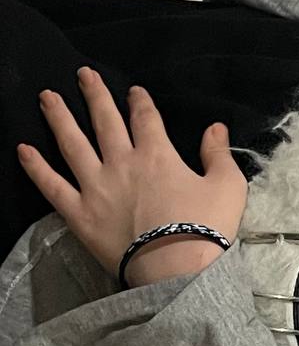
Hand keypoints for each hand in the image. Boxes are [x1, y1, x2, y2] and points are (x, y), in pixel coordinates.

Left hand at [17, 68, 247, 286]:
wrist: (177, 270)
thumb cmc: (207, 228)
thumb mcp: (228, 187)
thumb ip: (219, 153)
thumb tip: (216, 127)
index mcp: (157, 155)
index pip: (145, 118)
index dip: (139, 101)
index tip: (133, 90)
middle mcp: (122, 163)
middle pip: (105, 121)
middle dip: (94, 95)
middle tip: (83, 75)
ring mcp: (96, 187)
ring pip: (72, 144)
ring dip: (59, 118)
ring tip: (47, 97)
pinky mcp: (79, 214)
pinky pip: (52, 187)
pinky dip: (36, 168)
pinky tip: (23, 149)